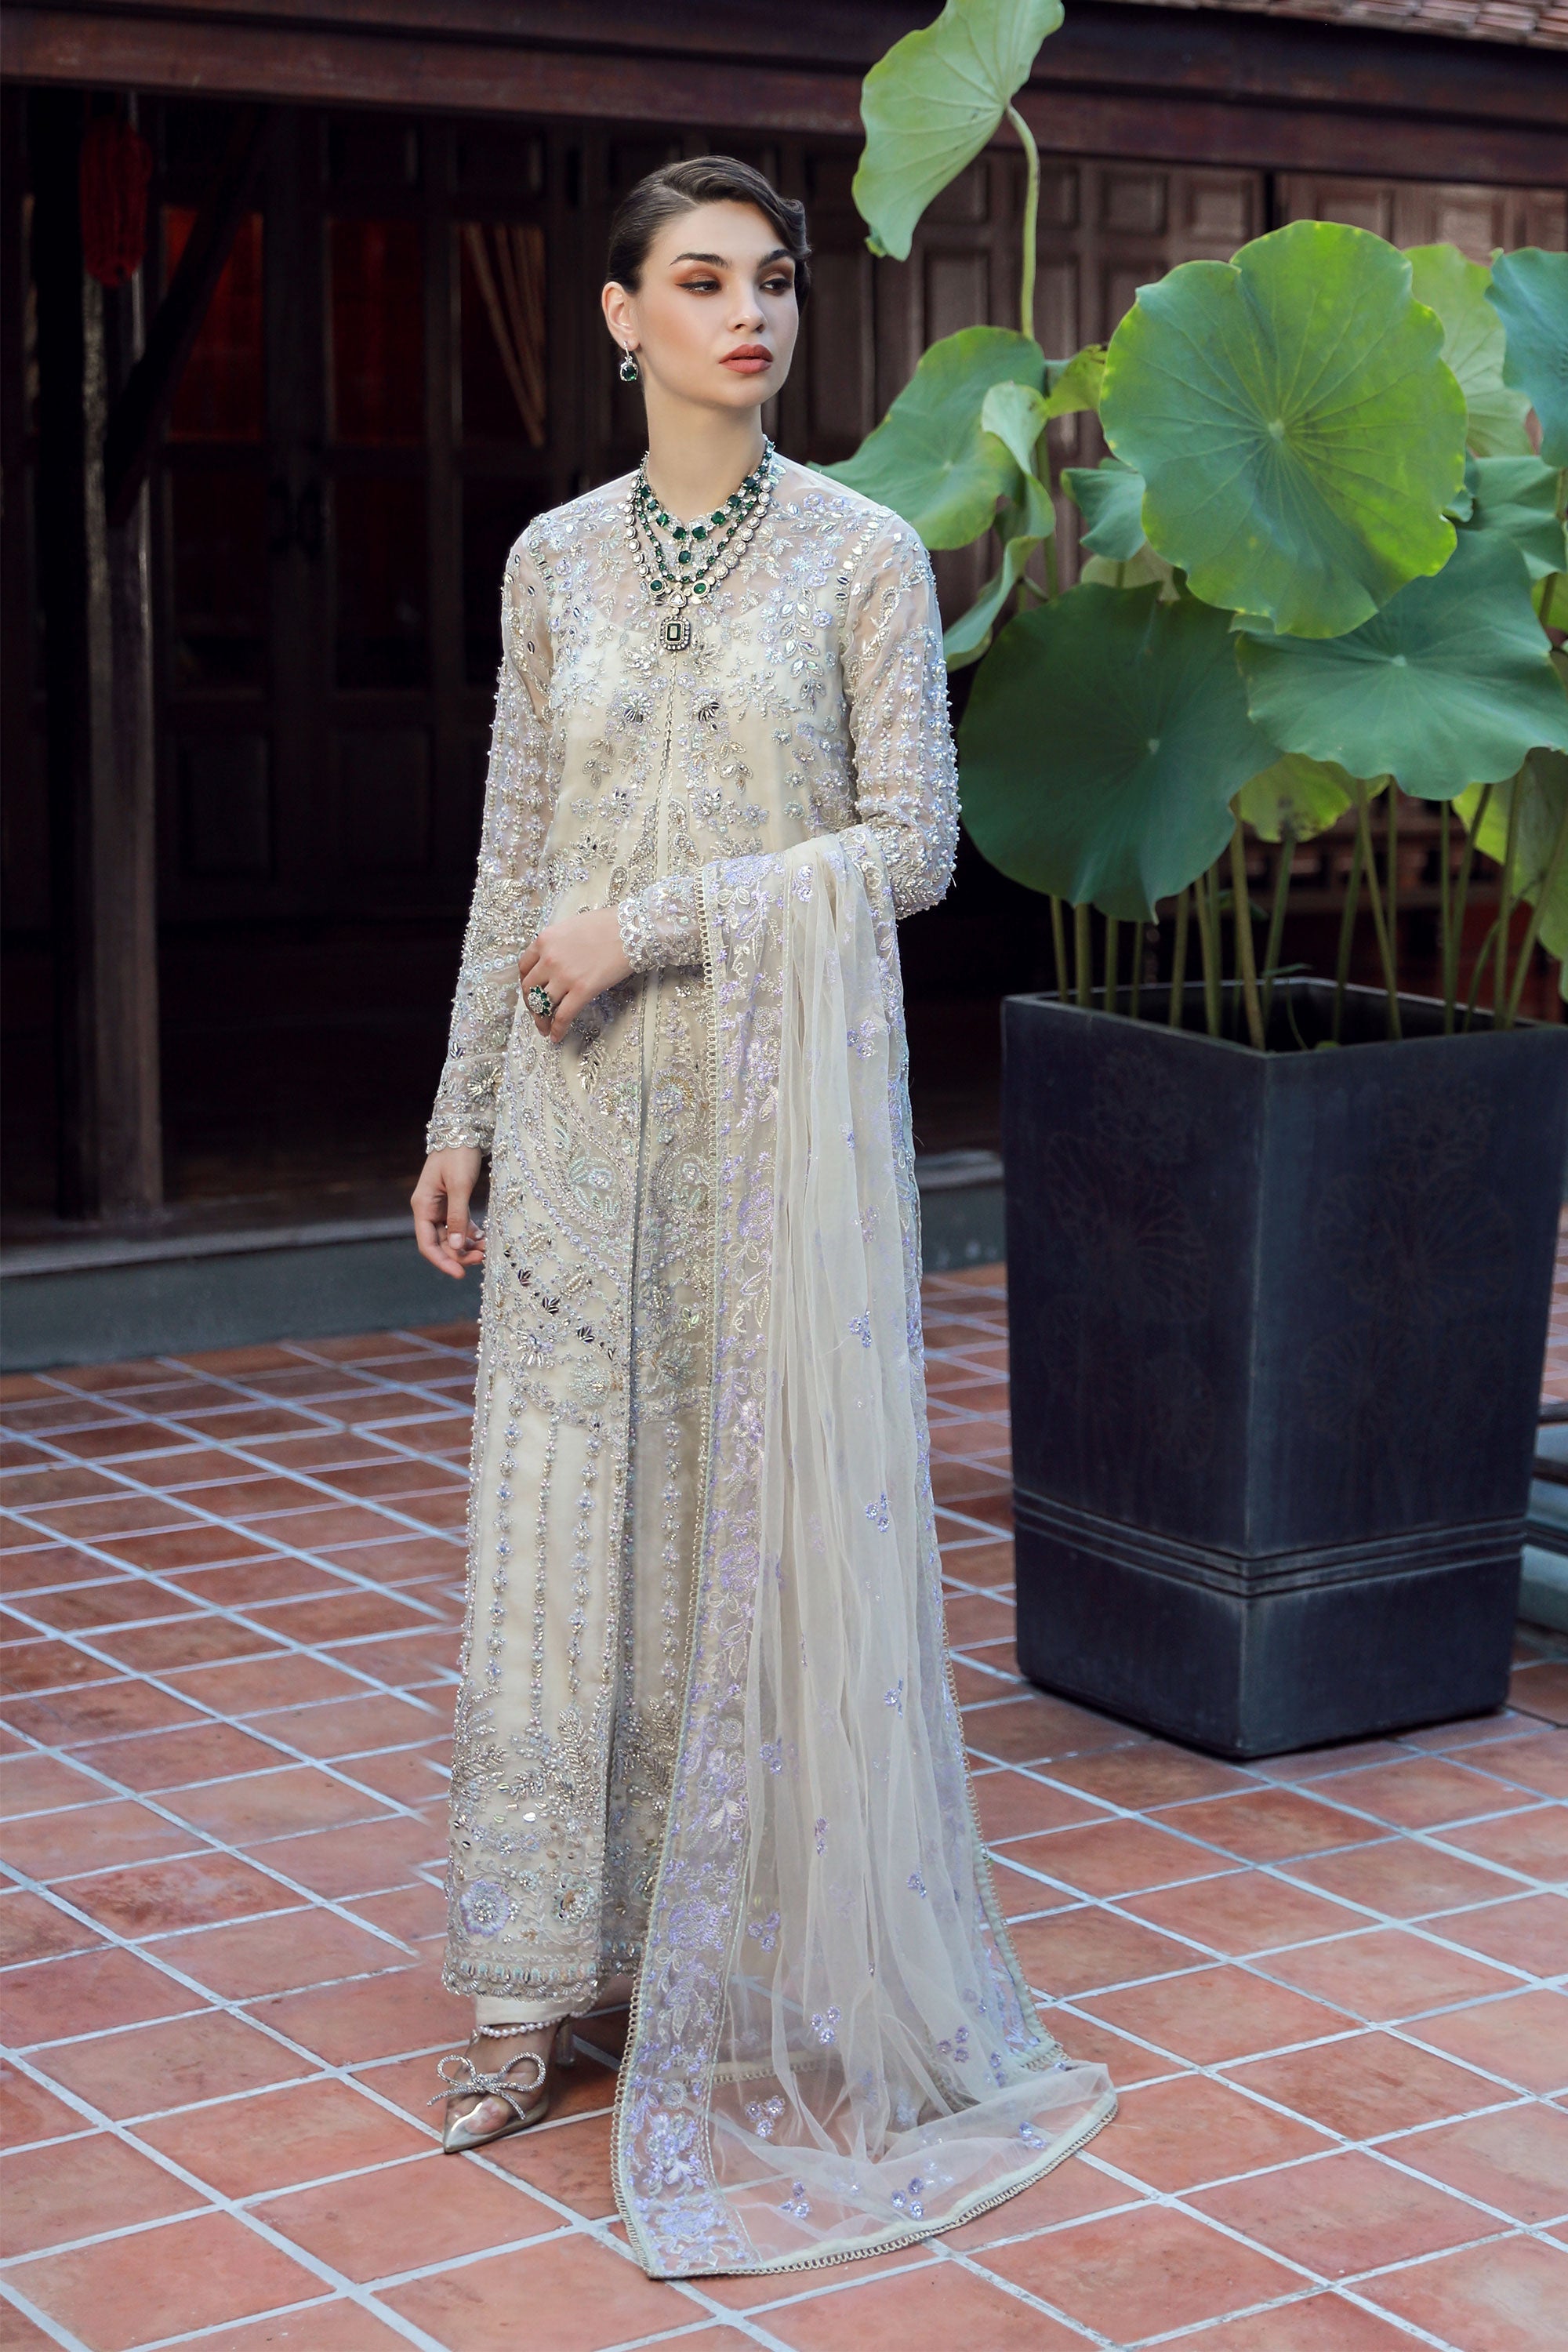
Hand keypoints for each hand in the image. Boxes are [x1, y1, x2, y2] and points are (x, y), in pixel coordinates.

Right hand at [412, 1147, 485, 1278]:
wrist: (463, 1130)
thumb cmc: (459, 1154)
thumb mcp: (460, 1185)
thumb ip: (458, 1216)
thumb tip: (457, 1245)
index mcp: (423, 1205)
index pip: (427, 1243)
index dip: (442, 1261)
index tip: (459, 1274)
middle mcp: (429, 1209)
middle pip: (440, 1243)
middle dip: (459, 1255)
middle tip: (482, 1260)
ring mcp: (440, 1206)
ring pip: (451, 1236)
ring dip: (467, 1246)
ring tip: (486, 1250)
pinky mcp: (453, 1203)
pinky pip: (460, 1226)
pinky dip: (471, 1234)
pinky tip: (484, 1239)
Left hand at [519, 908, 633, 1042]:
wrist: (631, 930)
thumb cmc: (607, 925)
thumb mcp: (571, 927)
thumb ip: (558, 944)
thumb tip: (556, 960)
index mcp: (545, 940)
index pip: (523, 967)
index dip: (525, 983)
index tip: (530, 991)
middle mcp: (549, 958)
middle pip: (529, 988)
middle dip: (531, 1003)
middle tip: (537, 1012)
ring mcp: (564, 976)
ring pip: (542, 1005)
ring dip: (541, 1020)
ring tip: (544, 1028)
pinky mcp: (582, 990)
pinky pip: (563, 1016)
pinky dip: (557, 1029)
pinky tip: (556, 1036)